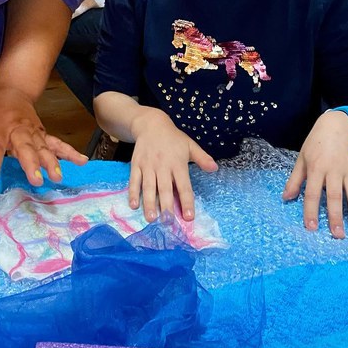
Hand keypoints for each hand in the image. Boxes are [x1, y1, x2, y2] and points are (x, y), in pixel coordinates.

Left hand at [0, 87, 87, 191]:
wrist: (12, 92)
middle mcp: (17, 130)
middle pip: (24, 146)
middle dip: (30, 163)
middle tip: (36, 180)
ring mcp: (33, 132)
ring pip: (43, 147)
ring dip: (51, 162)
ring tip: (57, 176)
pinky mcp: (43, 134)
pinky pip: (57, 143)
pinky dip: (70, 152)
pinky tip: (81, 161)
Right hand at [128, 107, 217, 222]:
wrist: (151, 124)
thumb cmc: (173, 138)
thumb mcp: (190, 145)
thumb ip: (202, 158)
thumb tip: (215, 168)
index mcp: (178, 163)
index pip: (184, 185)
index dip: (187, 201)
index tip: (189, 217)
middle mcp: (162, 165)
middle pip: (165, 188)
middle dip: (166, 206)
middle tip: (168, 223)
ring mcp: (148, 165)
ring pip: (148, 187)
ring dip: (149, 203)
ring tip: (151, 218)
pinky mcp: (136, 164)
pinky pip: (134, 180)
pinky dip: (133, 192)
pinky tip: (133, 205)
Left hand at [283, 111, 347, 237]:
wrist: (337, 127)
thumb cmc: (315, 144)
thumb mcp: (301, 158)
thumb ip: (295, 179)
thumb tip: (286, 198)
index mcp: (317, 168)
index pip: (313, 193)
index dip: (311, 211)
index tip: (311, 228)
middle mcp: (334, 171)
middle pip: (335, 196)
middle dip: (336, 217)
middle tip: (338, 236)